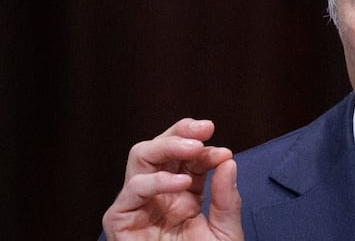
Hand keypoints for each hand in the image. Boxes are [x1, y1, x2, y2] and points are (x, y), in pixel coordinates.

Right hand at [102, 119, 242, 239]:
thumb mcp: (224, 232)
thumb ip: (226, 199)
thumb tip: (228, 161)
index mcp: (184, 193)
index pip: (188, 156)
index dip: (204, 146)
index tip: (223, 150)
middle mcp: (159, 194)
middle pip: (160, 147)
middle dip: (181, 131)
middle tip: (205, 129)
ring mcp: (138, 205)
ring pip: (140, 157)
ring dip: (167, 145)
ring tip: (194, 148)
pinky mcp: (121, 221)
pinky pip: (130, 191)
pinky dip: (155, 180)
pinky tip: (181, 182)